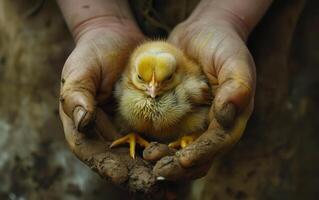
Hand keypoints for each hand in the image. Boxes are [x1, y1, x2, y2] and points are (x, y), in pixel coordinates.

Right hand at [59, 18, 157, 191]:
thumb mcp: (80, 69)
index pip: (93, 154)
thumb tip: (82, 120)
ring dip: (154, 173)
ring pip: (139, 158)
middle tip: (156, 188)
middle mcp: (105, 134)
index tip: (124, 176)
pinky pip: (156, 141)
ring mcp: (126, 130)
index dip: (108, 167)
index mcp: (84, 128)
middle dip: (137, 178)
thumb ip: (76, 94)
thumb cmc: (93, 53)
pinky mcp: (146, 122)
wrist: (115, 38)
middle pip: (119, 163)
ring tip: (171, 187)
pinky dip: (167, 155)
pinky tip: (181, 164)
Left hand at [151, 12, 255, 179]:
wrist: (203, 31)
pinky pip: (170, 134)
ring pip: (184, 149)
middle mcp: (215, 123)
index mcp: (233, 115)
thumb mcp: (234, 59)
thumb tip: (229, 114)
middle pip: (202, 153)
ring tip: (148, 159)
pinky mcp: (179, 114)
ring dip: (167, 159)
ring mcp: (197, 120)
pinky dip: (159, 144)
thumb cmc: (222, 44)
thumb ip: (238, 85)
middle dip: (181, 165)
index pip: (220, 141)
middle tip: (159, 171)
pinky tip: (144, 148)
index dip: (203, 152)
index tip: (183, 160)